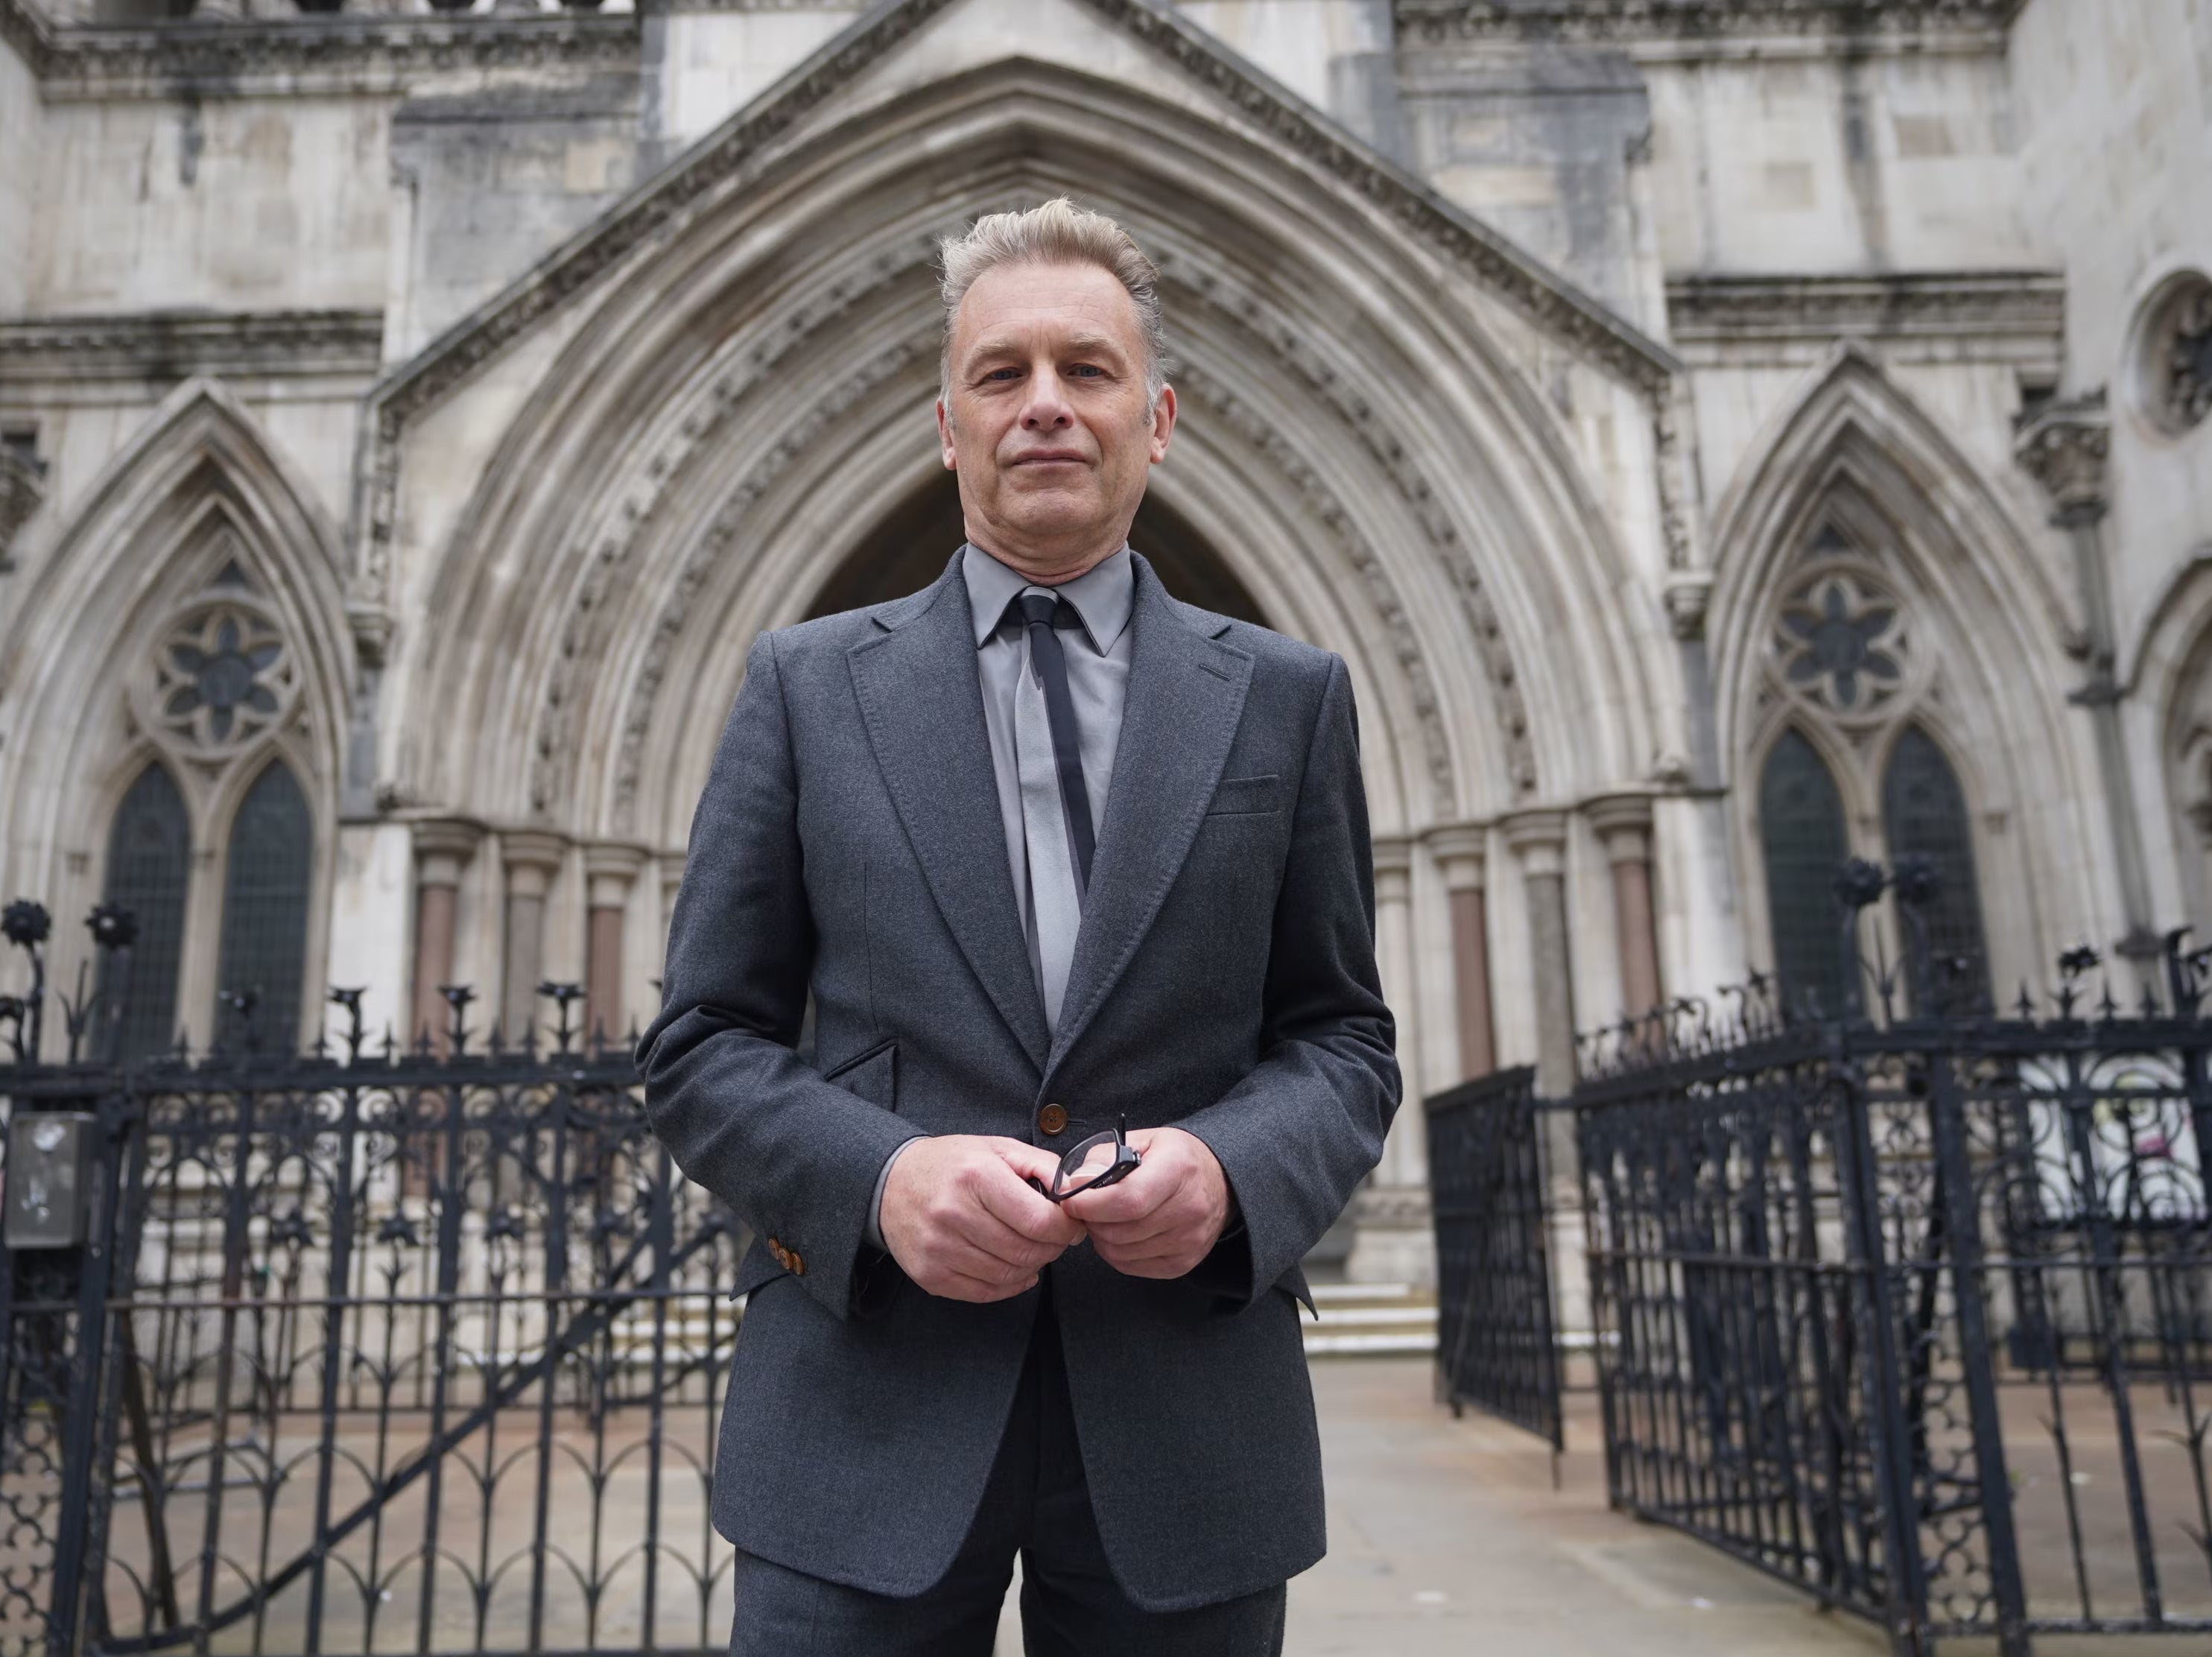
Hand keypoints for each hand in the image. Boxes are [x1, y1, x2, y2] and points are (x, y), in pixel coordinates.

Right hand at [879, 1135, 1087, 1302]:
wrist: (890, 1183)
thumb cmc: (951, 1164)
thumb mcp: (997, 1148)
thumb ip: (1042, 1166)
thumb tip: (1077, 1194)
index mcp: (976, 1176)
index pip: (1039, 1220)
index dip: (1066, 1227)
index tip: (1070, 1224)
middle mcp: (954, 1213)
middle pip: (1027, 1251)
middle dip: (1052, 1247)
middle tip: (1054, 1237)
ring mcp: (939, 1248)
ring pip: (1009, 1274)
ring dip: (1032, 1266)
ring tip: (1031, 1247)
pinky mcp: (930, 1275)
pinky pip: (985, 1293)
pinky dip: (1009, 1284)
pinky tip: (1013, 1267)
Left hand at [1059, 1127, 1231, 1279]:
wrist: (1219, 1182)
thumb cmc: (1176, 1159)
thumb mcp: (1143, 1140)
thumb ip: (1105, 1156)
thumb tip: (1077, 1182)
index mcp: (1178, 1170)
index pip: (1129, 1200)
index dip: (1092, 1205)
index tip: (1071, 1200)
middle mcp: (1190, 1209)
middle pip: (1122, 1230)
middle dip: (1092, 1221)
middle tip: (1087, 1207)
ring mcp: (1189, 1240)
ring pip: (1122, 1252)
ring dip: (1102, 1237)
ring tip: (1105, 1218)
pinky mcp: (1183, 1263)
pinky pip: (1131, 1266)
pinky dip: (1115, 1252)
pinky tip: (1120, 1232)